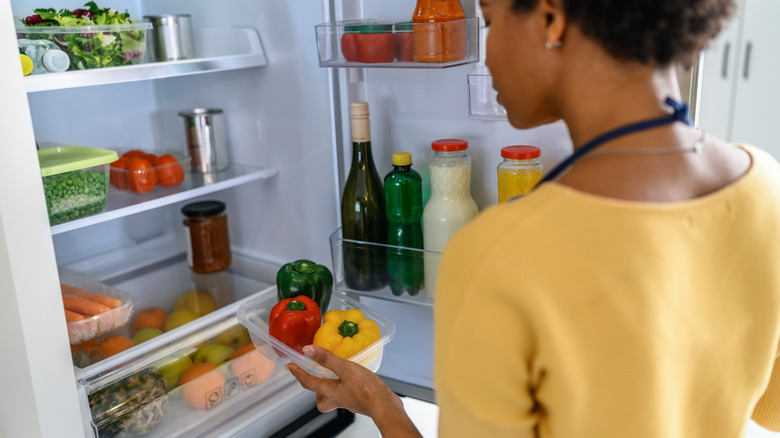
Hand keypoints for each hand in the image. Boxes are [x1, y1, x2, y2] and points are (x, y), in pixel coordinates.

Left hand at [287, 345, 422, 436]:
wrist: (384, 405)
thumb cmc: (366, 390)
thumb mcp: (344, 369)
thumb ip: (326, 359)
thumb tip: (308, 350)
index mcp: (330, 391)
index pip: (308, 382)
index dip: (298, 373)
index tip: (290, 366)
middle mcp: (336, 399)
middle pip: (319, 397)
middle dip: (315, 387)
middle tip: (315, 375)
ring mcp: (347, 401)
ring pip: (332, 397)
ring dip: (330, 387)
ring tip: (335, 375)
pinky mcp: (358, 400)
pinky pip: (345, 393)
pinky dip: (345, 385)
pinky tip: (353, 378)